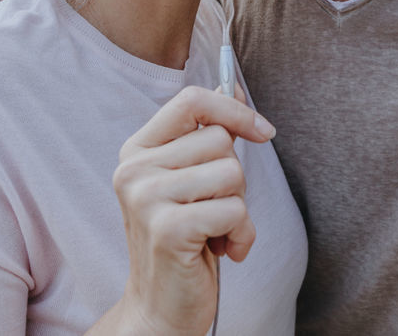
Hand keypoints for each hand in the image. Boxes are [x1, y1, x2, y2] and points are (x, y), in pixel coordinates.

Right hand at [110, 85, 275, 335]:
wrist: (161, 308)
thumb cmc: (183, 241)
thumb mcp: (189, 182)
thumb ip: (205, 136)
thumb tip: (234, 90)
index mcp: (137, 151)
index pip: (191, 100)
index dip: (234, 110)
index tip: (263, 132)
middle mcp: (134, 170)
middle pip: (220, 140)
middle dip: (235, 177)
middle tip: (215, 209)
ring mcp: (146, 199)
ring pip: (232, 173)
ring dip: (239, 209)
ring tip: (217, 232)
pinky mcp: (168, 230)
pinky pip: (234, 210)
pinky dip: (241, 234)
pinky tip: (222, 252)